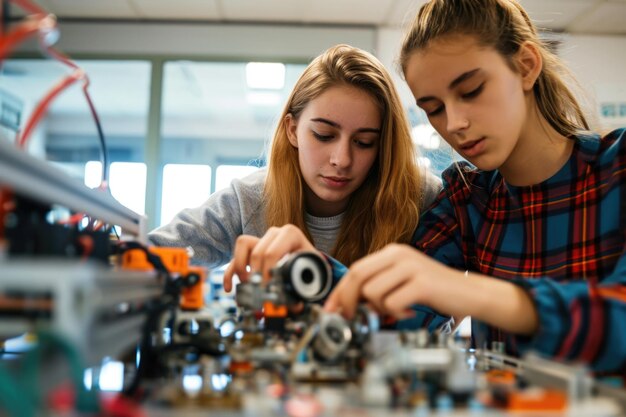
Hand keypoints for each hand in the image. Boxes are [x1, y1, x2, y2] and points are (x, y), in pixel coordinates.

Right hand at [223, 224, 317, 291]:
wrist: (309, 263)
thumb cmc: (311, 267)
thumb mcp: (310, 275)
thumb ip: (303, 288)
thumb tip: (295, 307)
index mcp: (291, 235)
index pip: (272, 252)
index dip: (267, 272)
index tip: (267, 290)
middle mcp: (275, 234)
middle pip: (257, 251)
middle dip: (255, 275)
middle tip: (259, 293)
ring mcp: (262, 240)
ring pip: (243, 247)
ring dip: (241, 269)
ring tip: (247, 286)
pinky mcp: (251, 250)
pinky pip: (235, 257)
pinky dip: (231, 273)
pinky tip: (229, 288)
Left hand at [324, 243, 538, 335]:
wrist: (469, 293)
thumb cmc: (434, 290)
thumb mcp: (402, 280)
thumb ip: (377, 285)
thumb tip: (348, 304)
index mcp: (392, 252)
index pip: (355, 269)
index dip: (340, 291)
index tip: (331, 309)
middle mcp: (399, 254)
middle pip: (357, 276)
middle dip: (349, 301)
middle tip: (353, 317)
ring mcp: (410, 266)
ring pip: (372, 292)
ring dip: (380, 309)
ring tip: (397, 310)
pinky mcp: (421, 282)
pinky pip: (392, 303)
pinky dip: (396, 314)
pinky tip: (410, 312)